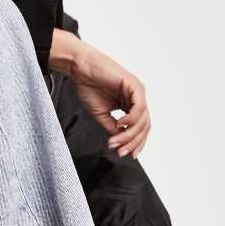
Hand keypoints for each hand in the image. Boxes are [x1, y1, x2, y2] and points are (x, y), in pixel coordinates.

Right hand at [49, 29, 150, 158]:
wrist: (80, 70)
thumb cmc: (89, 87)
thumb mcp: (102, 115)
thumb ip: (113, 128)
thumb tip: (120, 142)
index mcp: (130, 105)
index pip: (140, 128)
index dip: (135, 144)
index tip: (126, 155)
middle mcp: (136, 99)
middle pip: (144, 127)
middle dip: (132, 142)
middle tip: (120, 152)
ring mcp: (137, 92)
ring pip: (142, 120)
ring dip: (129, 134)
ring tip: (115, 141)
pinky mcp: (133, 85)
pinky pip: (138, 108)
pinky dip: (130, 120)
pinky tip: (119, 125)